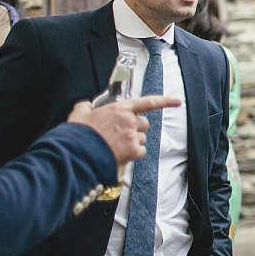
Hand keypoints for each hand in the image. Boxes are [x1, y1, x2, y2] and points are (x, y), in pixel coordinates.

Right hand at [67, 96, 181, 166]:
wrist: (77, 153)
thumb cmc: (78, 134)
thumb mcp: (79, 114)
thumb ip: (86, 107)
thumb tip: (86, 106)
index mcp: (120, 109)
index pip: (148, 102)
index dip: (165, 101)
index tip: (177, 102)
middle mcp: (130, 120)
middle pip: (144, 124)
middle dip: (136, 128)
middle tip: (121, 134)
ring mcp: (132, 136)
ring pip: (142, 139)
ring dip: (134, 141)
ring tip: (116, 145)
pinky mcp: (133, 150)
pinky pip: (140, 151)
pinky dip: (133, 153)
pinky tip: (120, 153)